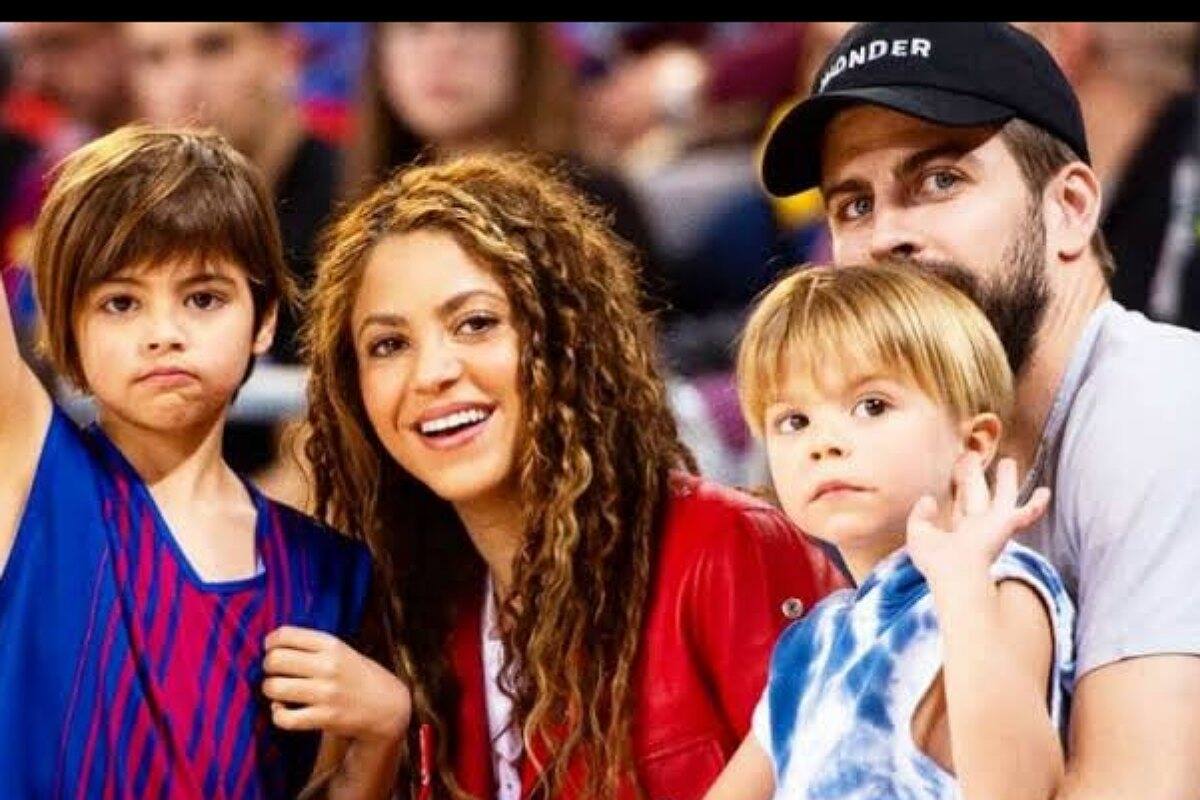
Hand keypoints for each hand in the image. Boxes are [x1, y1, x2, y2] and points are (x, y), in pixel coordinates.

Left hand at [263, 626, 410, 744]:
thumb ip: (310, 645)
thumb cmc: (355, 674)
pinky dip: (277, 714)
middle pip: (275, 660)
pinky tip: (283, 710)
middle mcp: (329, 666)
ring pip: (274, 688)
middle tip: (275, 672)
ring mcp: (327, 692)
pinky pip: (284, 718)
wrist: (386, 704)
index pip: (285, 635)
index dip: (270, 643)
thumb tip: (269, 644)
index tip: (272, 650)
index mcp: (331, 644)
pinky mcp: (325, 717)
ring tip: (278, 691)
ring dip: (269, 690)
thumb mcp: (340, 650)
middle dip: (267, 667)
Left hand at [906, 454, 1049, 584]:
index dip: (957, 487)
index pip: (960, 504)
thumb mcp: (919, 535)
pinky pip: (1026, 513)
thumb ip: (920, 515)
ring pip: (1003, 497)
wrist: (955, 574)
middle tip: (971, 455)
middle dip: (973, 476)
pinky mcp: (1006, 526)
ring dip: (1006, 480)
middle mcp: (979, 528)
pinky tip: (1045, 492)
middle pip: (976, 495)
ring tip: (1008, 462)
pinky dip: (1036, 505)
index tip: (955, 468)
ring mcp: (995, 527)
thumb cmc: (937, 561)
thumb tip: (928, 499)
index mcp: (959, 531)